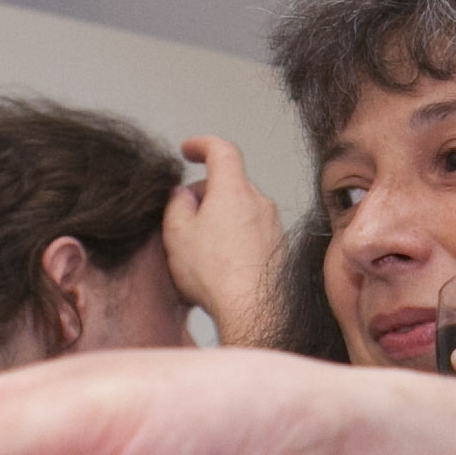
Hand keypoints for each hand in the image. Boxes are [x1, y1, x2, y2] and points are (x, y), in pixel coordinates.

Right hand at [160, 137, 287, 348]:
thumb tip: (182, 194)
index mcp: (233, 190)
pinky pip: (252, 230)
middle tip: (183, 214)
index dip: (202, 144)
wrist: (252, 310)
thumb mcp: (178, 234)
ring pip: (241, 208)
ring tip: (200, 246)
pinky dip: (235, 235)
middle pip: (230, 182)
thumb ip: (177, 204)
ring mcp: (272, 225)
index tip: (188, 149)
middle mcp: (259, 202)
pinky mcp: (278, 247)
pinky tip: (220, 261)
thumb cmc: (215, 274)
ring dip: (220, 215)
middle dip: (205, 192)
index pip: (222, 150)